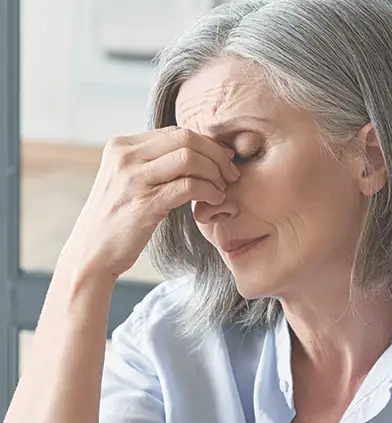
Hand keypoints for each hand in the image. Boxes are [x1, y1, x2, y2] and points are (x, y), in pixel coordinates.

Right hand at [59, 126, 239, 281]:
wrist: (92, 252)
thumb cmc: (116, 220)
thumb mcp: (128, 182)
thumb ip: (152, 164)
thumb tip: (191, 153)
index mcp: (121, 145)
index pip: (174, 132)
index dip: (205, 143)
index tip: (222, 160)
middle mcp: (125, 156)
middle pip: (185, 138)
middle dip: (215, 154)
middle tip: (230, 173)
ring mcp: (133, 179)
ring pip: (189, 158)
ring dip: (215, 173)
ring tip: (222, 189)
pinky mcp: (145, 203)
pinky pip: (188, 186)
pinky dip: (209, 191)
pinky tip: (214, 200)